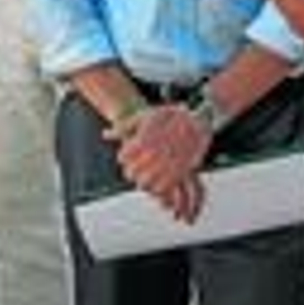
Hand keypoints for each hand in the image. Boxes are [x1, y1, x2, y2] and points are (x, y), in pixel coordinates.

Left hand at [116, 105, 210, 222]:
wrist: (198, 120)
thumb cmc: (171, 116)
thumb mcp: (144, 116)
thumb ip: (124, 126)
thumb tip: (105, 135)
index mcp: (141, 140)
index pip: (122, 157)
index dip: (124, 156)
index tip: (129, 154)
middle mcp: (152, 154)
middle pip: (131, 173)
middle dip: (132, 171)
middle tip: (136, 167)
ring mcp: (165, 164)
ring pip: (145, 184)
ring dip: (144, 181)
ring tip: (146, 175)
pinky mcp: (178, 172)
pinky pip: (162, 188)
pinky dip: (158, 188)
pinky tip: (158, 181)